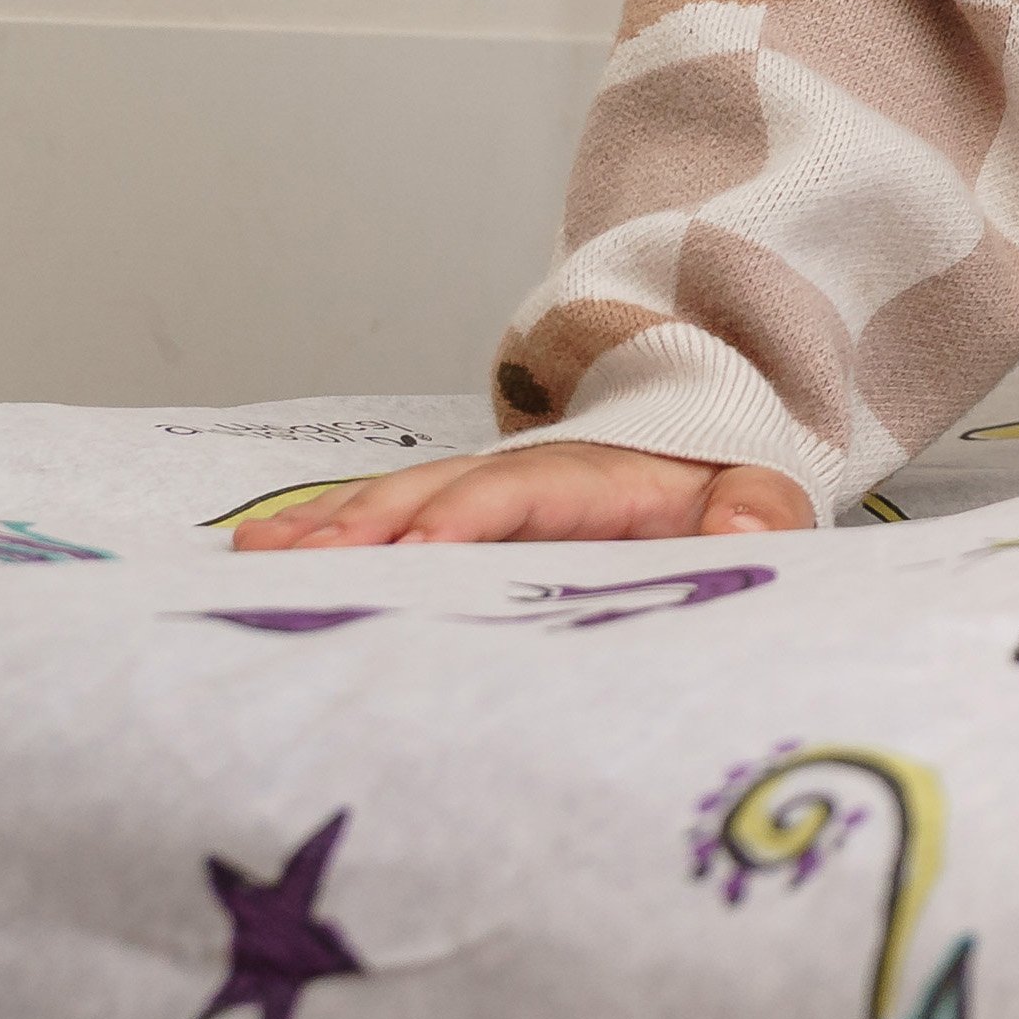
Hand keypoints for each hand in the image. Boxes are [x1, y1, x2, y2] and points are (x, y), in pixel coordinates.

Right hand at [233, 434, 813, 546]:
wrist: (710, 458)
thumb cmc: (725, 492)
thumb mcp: (762, 492)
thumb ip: (760, 508)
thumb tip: (738, 527)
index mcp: (594, 475)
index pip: (521, 493)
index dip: (466, 517)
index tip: (417, 551)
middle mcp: (522, 476)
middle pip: (435, 494)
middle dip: (366, 525)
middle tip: (298, 560)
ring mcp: (482, 493)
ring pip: (394, 503)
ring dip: (327, 526)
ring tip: (257, 553)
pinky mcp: (458, 516)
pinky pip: (385, 519)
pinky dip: (325, 531)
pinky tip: (265, 553)